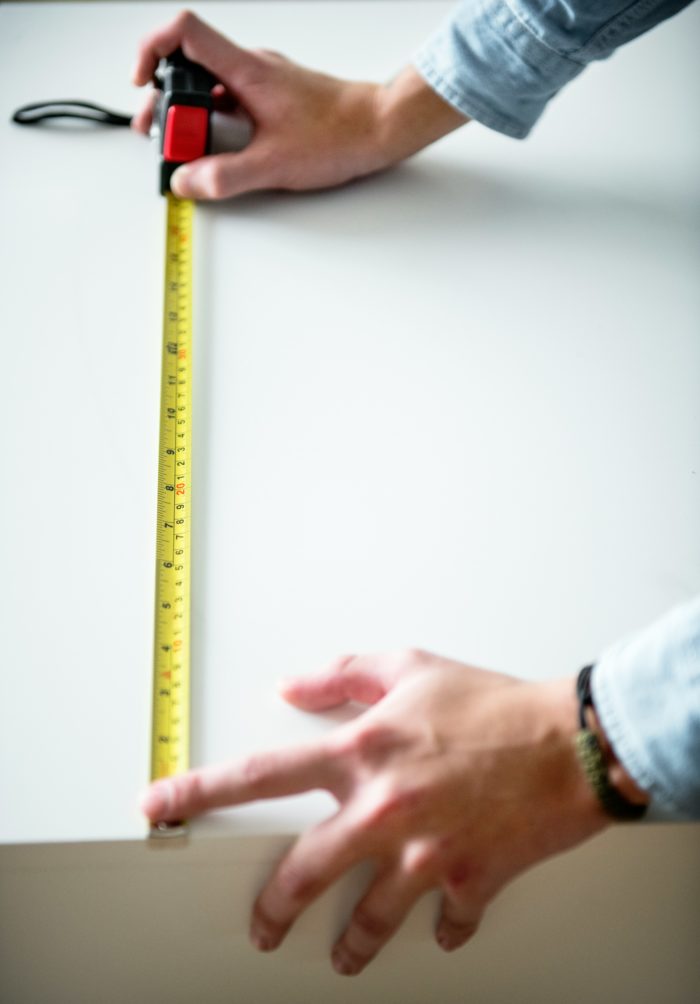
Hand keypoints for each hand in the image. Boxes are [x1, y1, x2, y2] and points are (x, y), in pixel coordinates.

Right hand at [131, 10, 467, 198]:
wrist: (380, 128)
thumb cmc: (339, 135)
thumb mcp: (274, 165)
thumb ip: (224, 176)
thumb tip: (186, 181)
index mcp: (245, 70)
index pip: (183, 32)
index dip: (152, 51)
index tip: (143, 86)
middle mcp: (250, 67)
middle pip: (189, 68)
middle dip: (168, 105)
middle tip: (166, 141)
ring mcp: (262, 81)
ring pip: (211, 89)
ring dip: (194, 118)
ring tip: (193, 152)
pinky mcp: (273, 97)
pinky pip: (232, 102)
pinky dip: (218, 124)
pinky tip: (223, 151)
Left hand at [141, 649, 608, 974]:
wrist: (568, 743)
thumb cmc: (491, 703)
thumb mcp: (409, 666)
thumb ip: (341, 675)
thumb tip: (291, 687)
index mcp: (361, 754)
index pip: (261, 774)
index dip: (200, 790)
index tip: (160, 806)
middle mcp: (381, 811)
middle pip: (302, 874)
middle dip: (273, 909)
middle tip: (262, 926)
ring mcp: (422, 854)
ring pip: (366, 922)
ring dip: (351, 945)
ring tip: (341, 955)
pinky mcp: (466, 882)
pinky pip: (445, 923)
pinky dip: (440, 929)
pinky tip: (438, 931)